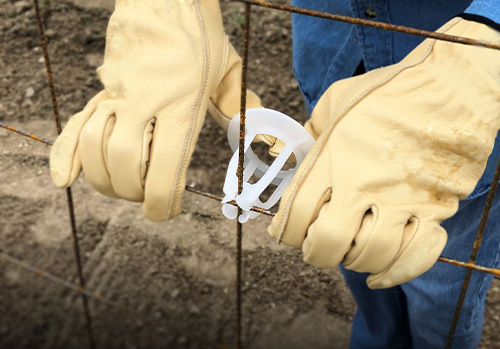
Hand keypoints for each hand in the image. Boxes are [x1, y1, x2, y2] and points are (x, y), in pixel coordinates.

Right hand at [50, 0, 261, 220]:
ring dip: (105, 179)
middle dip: (133, 192)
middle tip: (145, 196)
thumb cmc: (199, 36)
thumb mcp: (228, 69)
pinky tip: (64, 179)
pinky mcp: (101, 91)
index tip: (164, 212)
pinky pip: (75, 125)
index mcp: (182, 103)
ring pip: (96, 148)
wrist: (163, 0)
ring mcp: (118, 96)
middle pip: (125, 163)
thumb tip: (259, 135)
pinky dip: (65, 155)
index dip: (161, 200)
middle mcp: (146, 102)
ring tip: (121, 187)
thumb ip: (238, 106)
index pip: (165, 167)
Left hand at [268, 18, 499, 287]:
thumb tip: (300, 147)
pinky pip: (418, 254)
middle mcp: (362, 185)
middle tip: (316, 248)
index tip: (286, 231)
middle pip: (328, 243)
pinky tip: (380, 276)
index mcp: (332, 159)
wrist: (449, 85)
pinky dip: (398, 273)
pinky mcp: (434, 208)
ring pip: (372, 255)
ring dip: (355, 262)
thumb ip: (313, 130)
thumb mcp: (335, 101)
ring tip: (351, 253)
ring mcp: (401, 199)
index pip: (295, 214)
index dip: (284, 231)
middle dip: (315, 254)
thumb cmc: (388, 90)